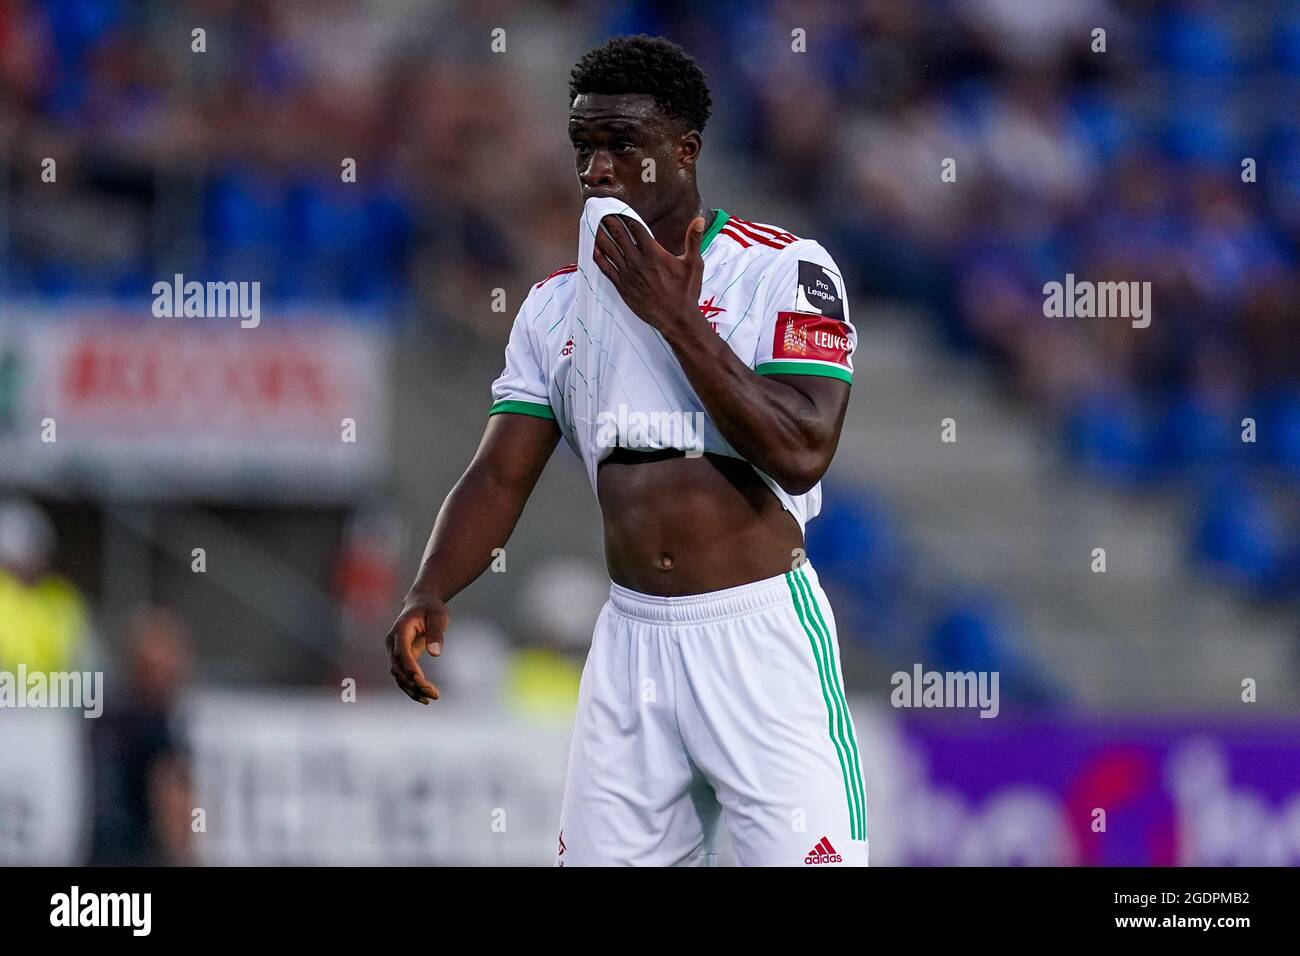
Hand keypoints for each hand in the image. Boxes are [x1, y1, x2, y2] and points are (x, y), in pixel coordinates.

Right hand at [385, 594, 449, 703]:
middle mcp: (393, 642)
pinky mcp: (400, 658)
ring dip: (413, 689)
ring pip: (399, 676)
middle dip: (414, 683)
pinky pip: (403, 676)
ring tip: (432, 698)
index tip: (421, 680)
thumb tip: (435, 653)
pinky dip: (412, 688)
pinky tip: (425, 698)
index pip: (401, 652)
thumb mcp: (438, 616)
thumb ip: (436, 633)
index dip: (409, 667)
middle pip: (398, 668)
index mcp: (400, 630)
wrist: (421, 603)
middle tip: (434, 694)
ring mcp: (394, 651)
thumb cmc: (431, 608)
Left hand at [592, 214, 706, 332]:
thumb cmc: (686, 292)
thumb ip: (694, 240)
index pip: (636, 228)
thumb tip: (700, 219)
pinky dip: (599, 257)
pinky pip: (606, 269)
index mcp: (654, 253)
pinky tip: (593, 248)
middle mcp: (638, 261)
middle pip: (619, 235)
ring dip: (601, 235)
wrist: (676, 319)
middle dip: (610, 222)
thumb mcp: (694, 264)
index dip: (626, 216)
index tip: (618, 208)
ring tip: (594, 224)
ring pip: (609, 250)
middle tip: (601, 211)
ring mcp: (628, 274)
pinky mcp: (623, 287)